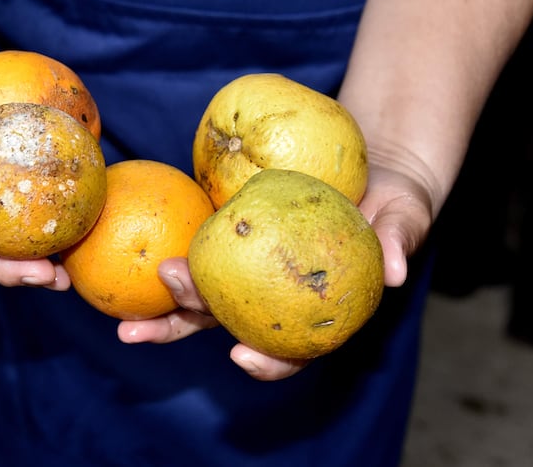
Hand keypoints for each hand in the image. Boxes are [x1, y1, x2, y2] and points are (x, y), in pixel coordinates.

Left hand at [117, 161, 434, 380]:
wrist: (368, 170)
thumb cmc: (391, 204)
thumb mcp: (405, 216)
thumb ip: (400, 240)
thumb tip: (396, 272)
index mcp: (312, 313)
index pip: (290, 351)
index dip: (267, 361)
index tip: (239, 354)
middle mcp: (273, 298)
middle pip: (228, 322)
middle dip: (188, 320)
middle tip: (160, 301)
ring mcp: (248, 270)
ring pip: (201, 294)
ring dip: (164, 301)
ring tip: (127, 305)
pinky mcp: (233, 238)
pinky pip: (200, 247)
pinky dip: (173, 251)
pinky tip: (142, 249)